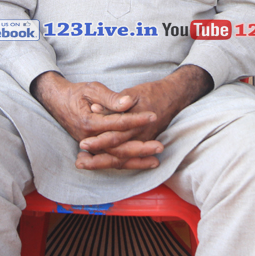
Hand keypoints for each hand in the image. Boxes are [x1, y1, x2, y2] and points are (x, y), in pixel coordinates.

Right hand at [32, 71, 162, 169]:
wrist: (57, 102)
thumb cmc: (76, 94)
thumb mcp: (91, 89)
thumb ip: (110, 97)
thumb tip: (128, 102)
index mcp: (89, 122)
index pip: (118, 124)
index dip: (136, 120)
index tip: (153, 116)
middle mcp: (89, 139)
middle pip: (118, 147)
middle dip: (140, 148)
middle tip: (160, 147)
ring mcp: (91, 147)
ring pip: (116, 158)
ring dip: (136, 161)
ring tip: (156, 161)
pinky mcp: (94, 150)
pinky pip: (112, 160)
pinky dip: (128, 164)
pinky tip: (143, 164)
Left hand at [76, 66, 211, 169]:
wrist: (174, 96)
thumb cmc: (152, 92)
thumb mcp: (134, 92)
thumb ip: (115, 101)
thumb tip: (95, 108)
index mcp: (136, 122)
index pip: (114, 134)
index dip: (98, 140)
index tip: (83, 144)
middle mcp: (140, 136)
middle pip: (116, 151)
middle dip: (97, 158)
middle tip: (79, 161)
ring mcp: (143, 141)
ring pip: (122, 157)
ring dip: (102, 162)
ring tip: (83, 164)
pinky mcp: (144, 143)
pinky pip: (128, 157)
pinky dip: (113, 161)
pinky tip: (100, 162)